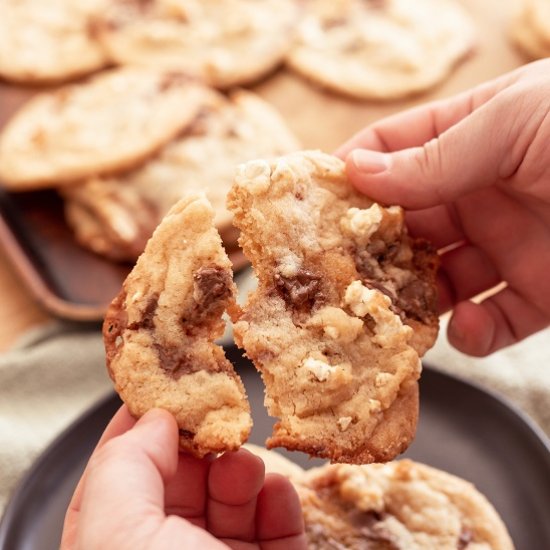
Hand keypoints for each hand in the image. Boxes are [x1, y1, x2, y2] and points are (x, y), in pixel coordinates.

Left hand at [61, 405, 305, 549]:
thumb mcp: (120, 538)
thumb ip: (123, 468)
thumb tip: (153, 418)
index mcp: (116, 547)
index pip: (119, 475)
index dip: (139, 428)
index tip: (165, 387)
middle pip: (181, 480)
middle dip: (201, 445)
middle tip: (219, 422)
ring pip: (230, 496)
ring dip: (241, 468)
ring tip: (247, 464)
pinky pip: (277, 521)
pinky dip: (278, 497)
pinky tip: (276, 490)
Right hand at [336, 59, 549, 356]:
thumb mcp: (517, 122)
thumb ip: (436, 154)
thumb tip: (358, 173)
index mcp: (474, 136)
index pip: (392, 153)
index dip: (350, 176)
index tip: (311, 204)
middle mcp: (483, 191)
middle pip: (405, 223)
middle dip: (372, 249)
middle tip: (338, 277)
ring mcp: (510, 244)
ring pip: (438, 280)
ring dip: (415, 301)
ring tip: (395, 317)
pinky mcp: (541, 293)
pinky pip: (493, 321)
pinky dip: (475, 334)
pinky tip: (469, 329)